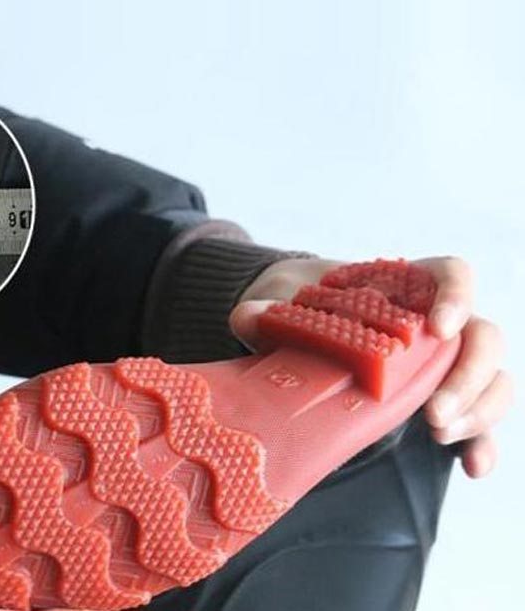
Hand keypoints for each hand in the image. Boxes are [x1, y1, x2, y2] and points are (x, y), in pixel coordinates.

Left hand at [230, 256, 512, 478]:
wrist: (291, 323)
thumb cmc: (296, 304)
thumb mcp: (275, 301)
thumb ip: (262, 309)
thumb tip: (249, 320)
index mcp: (400, 287)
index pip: (450, 274)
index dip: (457, 295)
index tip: (439, 328)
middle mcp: (429, 324)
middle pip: (483, 336)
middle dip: (468, 376)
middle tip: (432, 415)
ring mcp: (437, 362)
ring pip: (490, 378)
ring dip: (479, 411)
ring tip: (441, 436)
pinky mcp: (433, 397)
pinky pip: (474, 417)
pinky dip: (482, 441)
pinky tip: (472, 466)